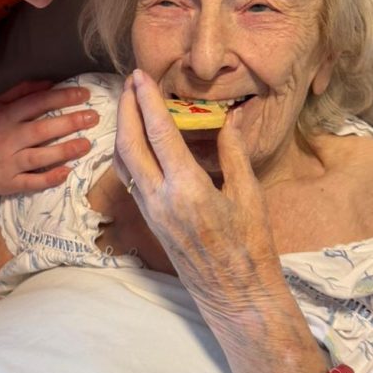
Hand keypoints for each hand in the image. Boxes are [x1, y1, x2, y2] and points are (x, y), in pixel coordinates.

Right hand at [0, 80, 98, 194]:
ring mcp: (9, 163)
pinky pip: (32, 182)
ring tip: (87, 144)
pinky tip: (67, 172)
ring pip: (39, 157)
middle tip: (93, 117)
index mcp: (5, 116)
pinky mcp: (9, 183)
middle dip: (69, 123)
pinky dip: (49, 178)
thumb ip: (22, 92)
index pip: (37, 104)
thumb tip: (50, 83)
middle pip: (42, 130)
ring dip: (64, 150)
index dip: (62, 98)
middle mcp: (8, 139)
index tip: (84, 95)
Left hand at [113, 70, 284, 314]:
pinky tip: (135, 140)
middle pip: (129, 144)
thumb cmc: (251, 247)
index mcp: (187, 189)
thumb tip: (227, 119)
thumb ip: (233, 154)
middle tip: (129, 82)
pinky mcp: (149, 221)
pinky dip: (127, 152)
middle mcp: (160, 199)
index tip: (140, 76)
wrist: (236, 296)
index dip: (147, 101)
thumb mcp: (249, 196)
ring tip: (128, 104)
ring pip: (123, 163)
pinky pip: (130, 179)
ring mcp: (150, 212)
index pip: (158, 134)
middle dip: (125, 109)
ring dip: (122, 130)